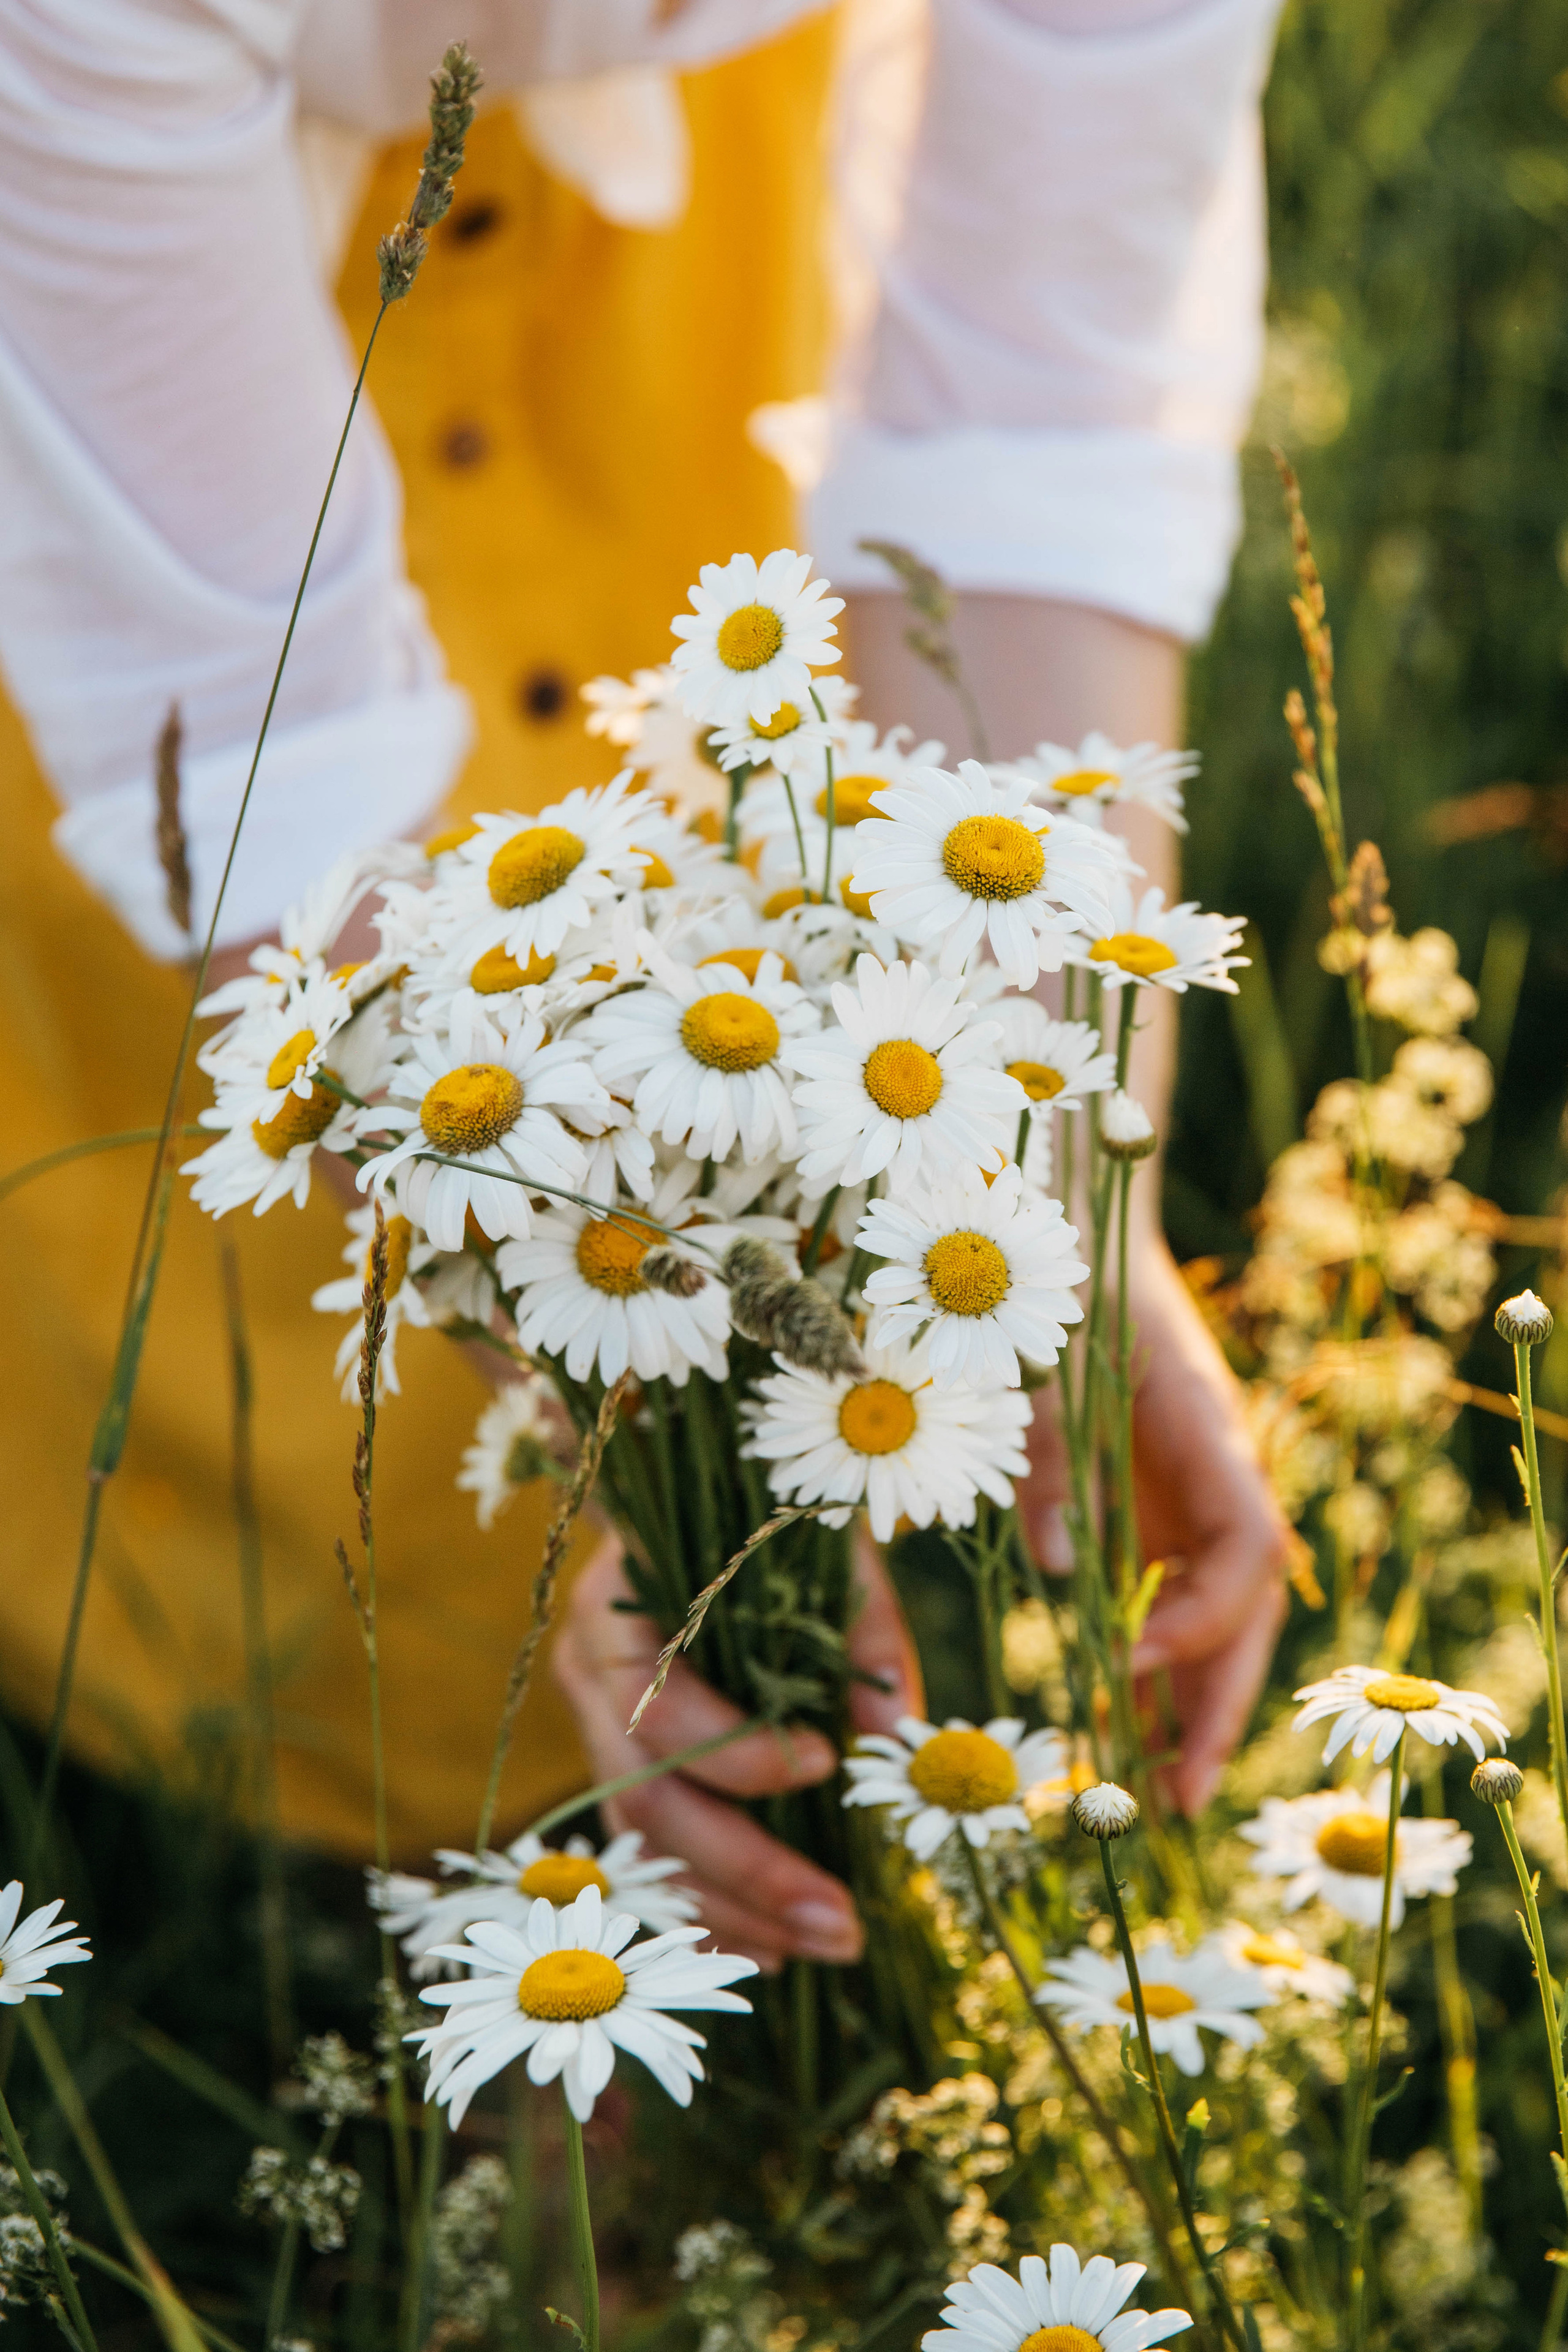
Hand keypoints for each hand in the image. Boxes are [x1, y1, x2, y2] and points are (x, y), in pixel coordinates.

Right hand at [552, 1530, 923, 1970]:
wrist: (707, 1508)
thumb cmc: (769, 1524)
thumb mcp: (823, 1551)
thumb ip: (864, 1627)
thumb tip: (896, 1731)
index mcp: (622, 1604)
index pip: (658, 1703)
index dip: (738, 1751)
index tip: (828, 1766)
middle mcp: (589, 1670)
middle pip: (647, 1796)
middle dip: (747, 1870)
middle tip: (839, 1922)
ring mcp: (593, 1725)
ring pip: (643, 1844)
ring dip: (733, 1910)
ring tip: (820, 1947)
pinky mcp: (615, 1767)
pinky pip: (649, 1855)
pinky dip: (707, 1906)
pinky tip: (770, 1945)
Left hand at [1018, 1233, 1287, 1813]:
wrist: (1078, 1231)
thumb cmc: (1061, 1286)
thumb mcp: (1042, 1362)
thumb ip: (1053, 1459)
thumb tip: (1061, 1571)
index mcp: (1208, 1432)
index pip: (1245, 1546)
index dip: (1199, 1615)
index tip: (1123, 1660)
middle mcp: (1214, 1475)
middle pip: (1248, 1608)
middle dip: (1220, 1707)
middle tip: (1178, 1802)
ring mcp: (1189, 1497)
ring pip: (1217, 1620)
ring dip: (1192, 1706)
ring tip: (1155, 1800)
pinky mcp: (1154, 1510)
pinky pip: (1171, 1602)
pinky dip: (1154, 1669)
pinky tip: (1122, 1729)